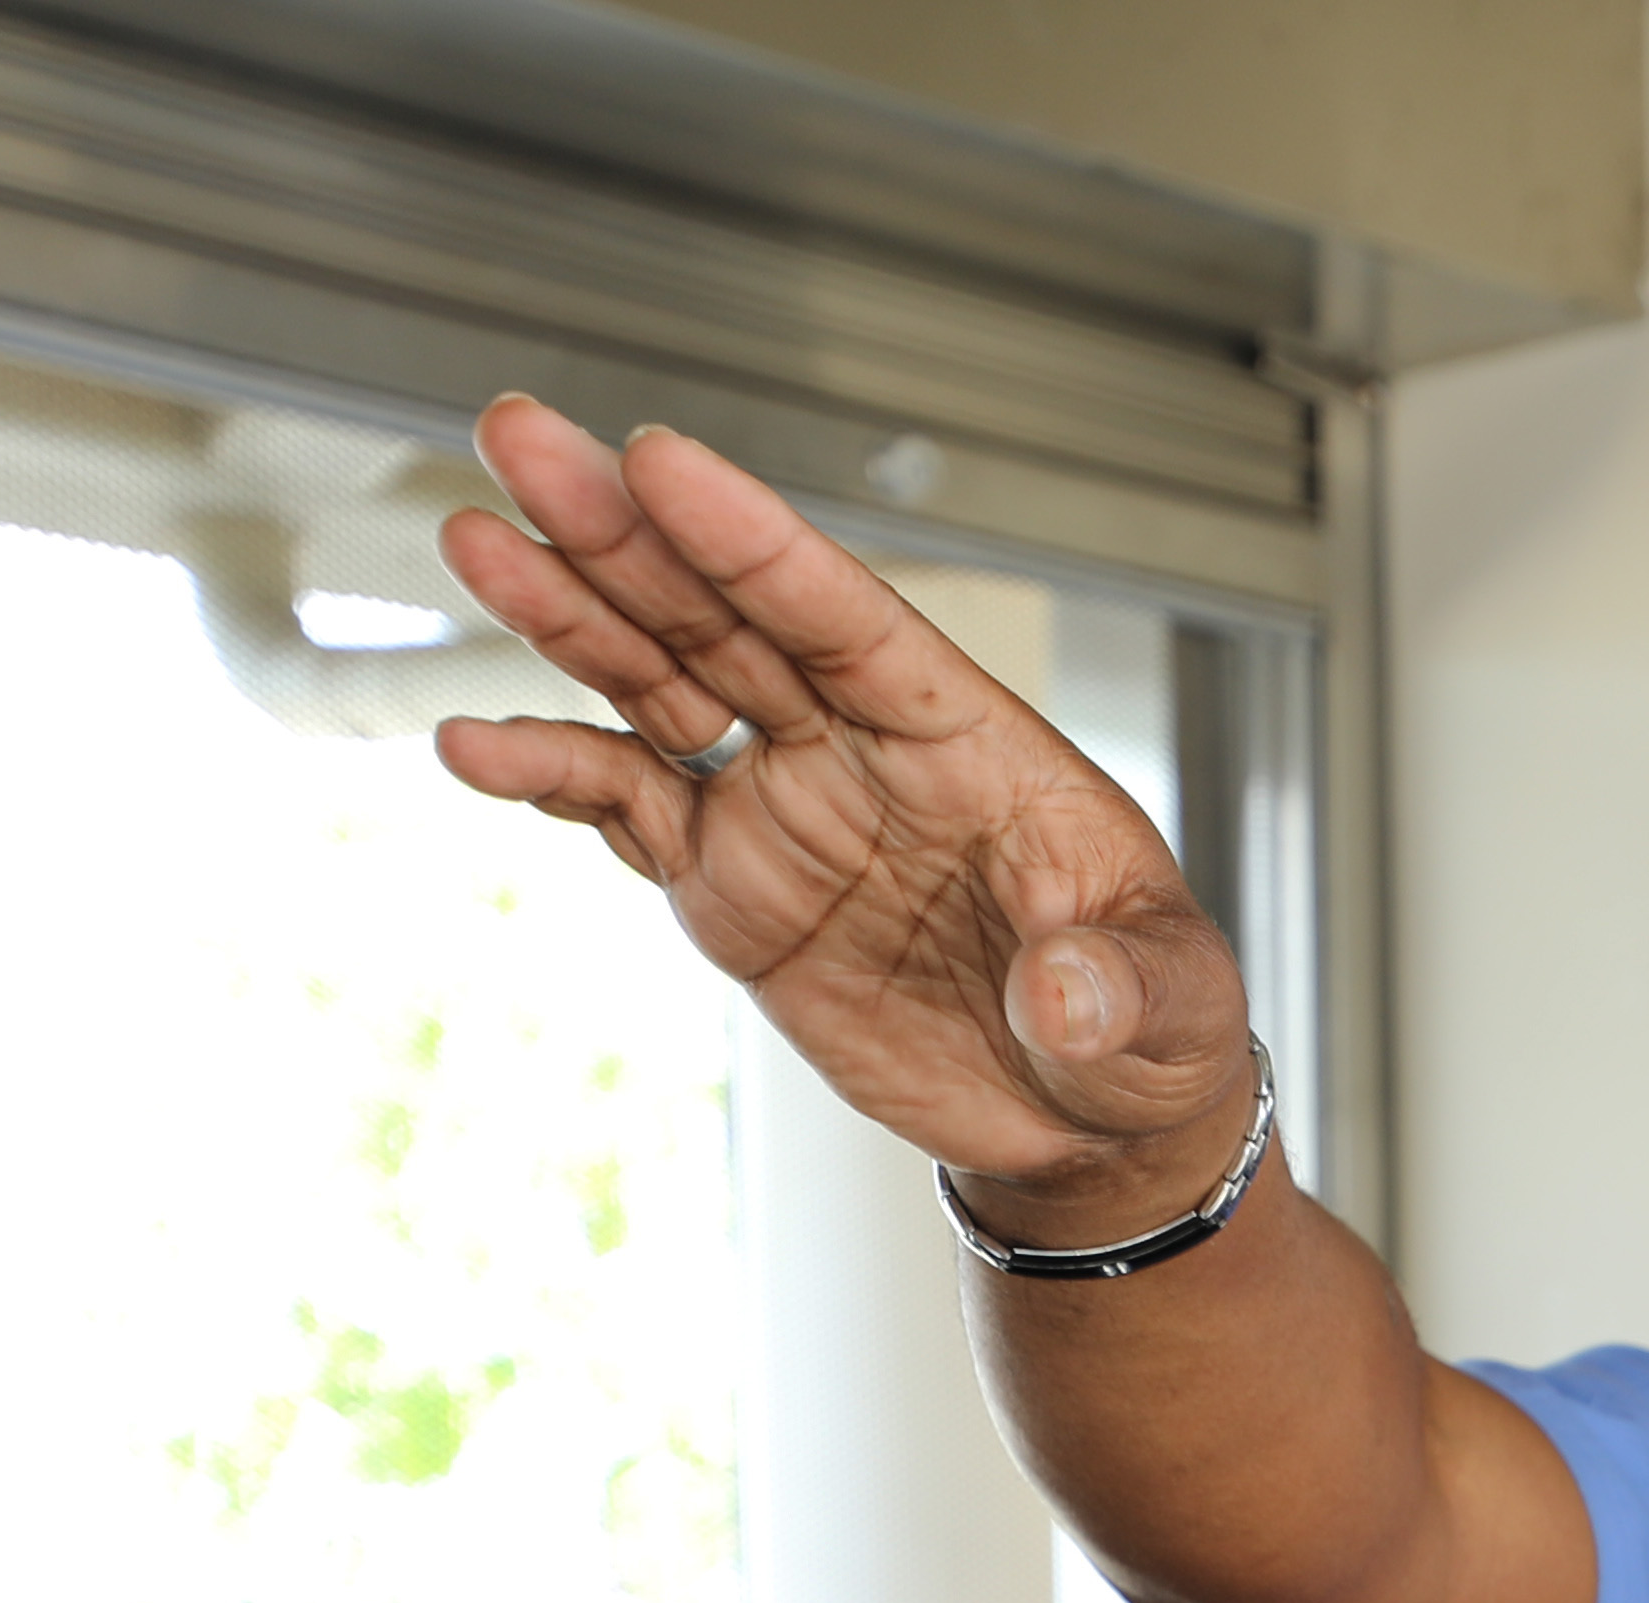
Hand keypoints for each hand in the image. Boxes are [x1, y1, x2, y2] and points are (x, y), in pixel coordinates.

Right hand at [428, 398, 1252, 1226]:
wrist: (1087, 1120)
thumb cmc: (1149, 1030)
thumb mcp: (1175, 1013)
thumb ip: (1121, 990)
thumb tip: (1068, 998)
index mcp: (975, 743)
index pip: (855, 622)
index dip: (758, 544)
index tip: (665, 461)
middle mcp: (864, 751)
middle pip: (730, 618)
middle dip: (625, 531)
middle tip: (522, 435)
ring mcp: (788, 806)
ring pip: (659, 685)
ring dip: (566, 615)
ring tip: (476, 540)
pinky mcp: (731, 882)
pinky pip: (626, 808)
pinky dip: (549, 775)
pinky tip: (472, 744)